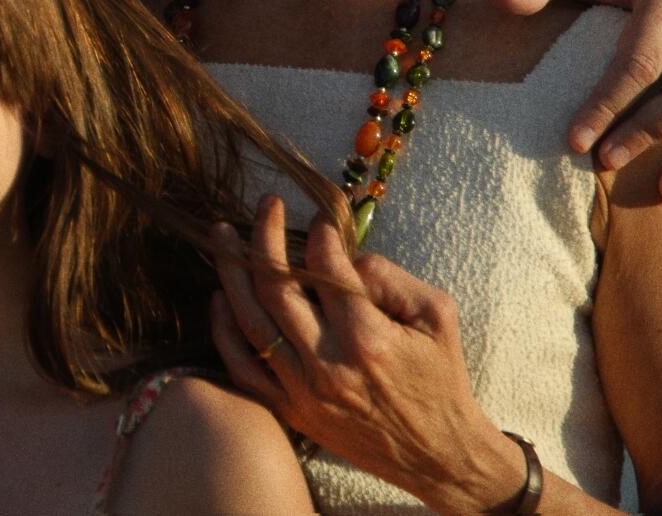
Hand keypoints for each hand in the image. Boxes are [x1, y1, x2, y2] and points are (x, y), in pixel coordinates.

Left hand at [209, 197, 525, 515]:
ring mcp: (304, 391)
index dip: (318, 233)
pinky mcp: (291, 412)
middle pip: (276, 287)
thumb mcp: (437, 316)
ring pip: (250, 323)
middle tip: (264, 207)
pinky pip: (243, 369)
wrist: (438, 454)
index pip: (325, 267)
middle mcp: (328, 364)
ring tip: (224, 236)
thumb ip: (390, 277)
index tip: (318, 218)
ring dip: (232, 273)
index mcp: (368, 337)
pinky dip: (225, 331)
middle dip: (264, 238)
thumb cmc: (441, 378)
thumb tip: (343, 255)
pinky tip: (220, 298)